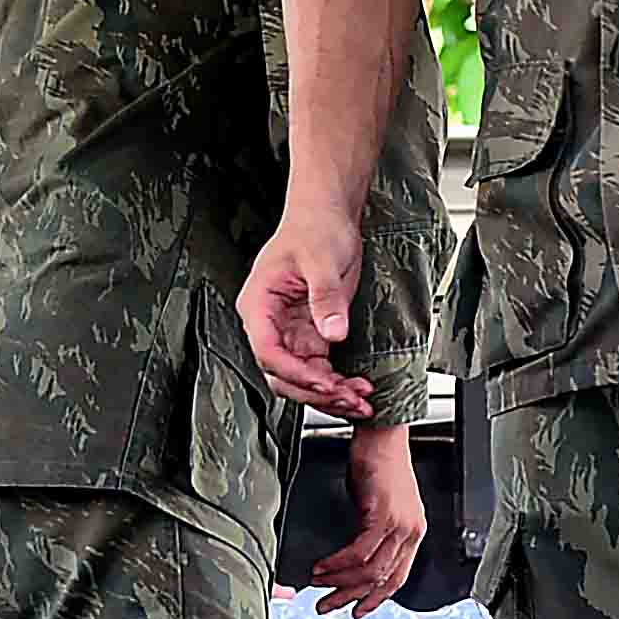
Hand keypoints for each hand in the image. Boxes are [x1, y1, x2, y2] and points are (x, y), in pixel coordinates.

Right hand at [239, 211, 373, 414]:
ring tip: (360, 401)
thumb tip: (332, 333)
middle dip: (315, 392)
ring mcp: (290, 332)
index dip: (295, 372)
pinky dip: (337, 383)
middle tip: (349, 399)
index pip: (268, 351)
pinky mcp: (310, 334)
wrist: (327, 217)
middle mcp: (269, 323)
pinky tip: (357, 389)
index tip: (324, 383)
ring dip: (329, 394)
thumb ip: (325, 298)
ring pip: (301, 378)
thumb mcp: (321, 259)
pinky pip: (319, 369)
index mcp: (259, 304)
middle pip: (282, 374)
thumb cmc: (314, 228)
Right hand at [309, 423, 426, 616]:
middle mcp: (411, 531)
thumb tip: (350, 557)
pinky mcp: (383, 514)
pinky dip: (337, 563)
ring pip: (369, 570)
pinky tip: (322, 566)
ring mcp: (400, 524)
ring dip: (339, 581)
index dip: (375, 598)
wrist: (381, 432)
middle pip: (381, 579)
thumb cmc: (377, 461)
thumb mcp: (378, 505)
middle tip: (327, 606)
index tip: (356, 609)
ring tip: (318, 584)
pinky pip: (359, 551)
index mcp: (413, 531)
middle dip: (350, 597)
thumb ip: (371, 532)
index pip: (397, 577)